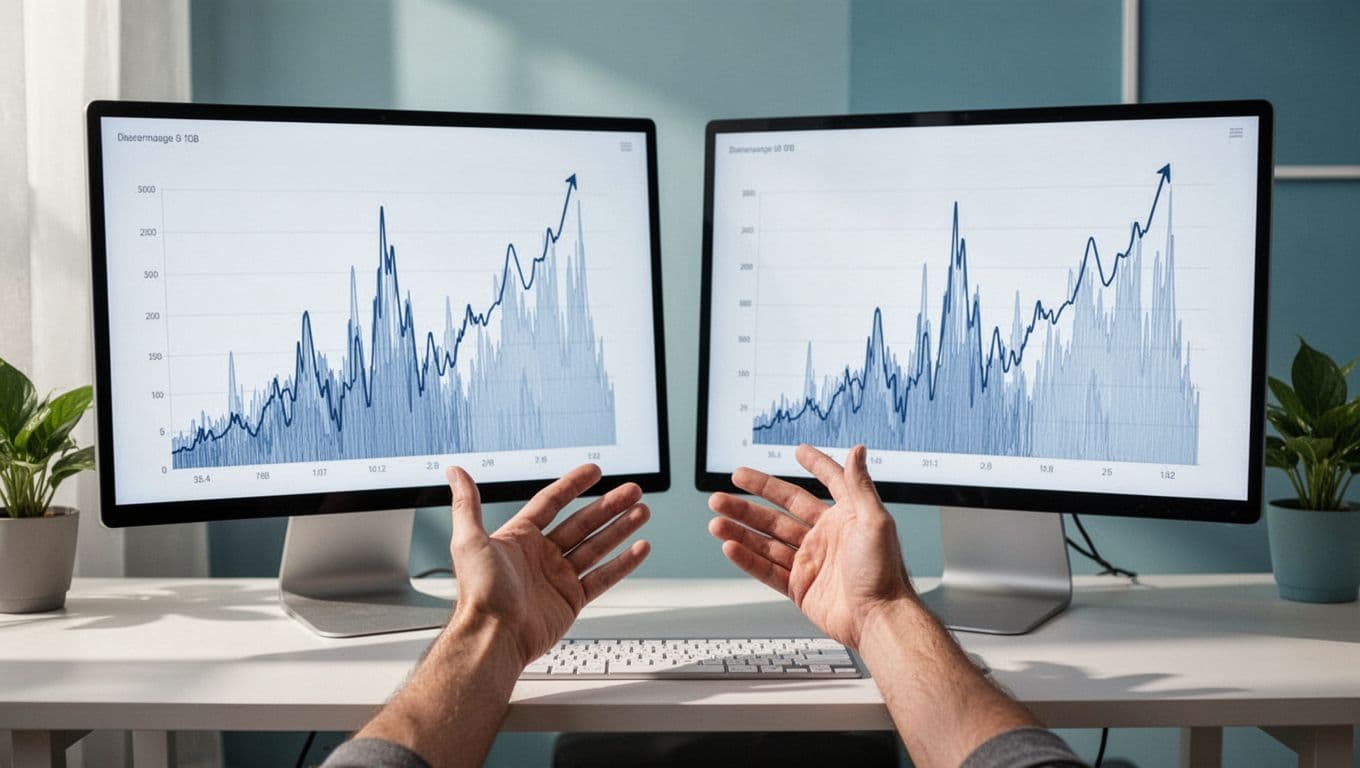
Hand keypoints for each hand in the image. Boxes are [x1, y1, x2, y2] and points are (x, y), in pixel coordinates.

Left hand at [447, 463, 649, 666]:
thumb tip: (455, 473)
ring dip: (620, 529)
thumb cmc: (478, 593)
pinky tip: (639, 549)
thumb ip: (467, 504)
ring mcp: (557, 578)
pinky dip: (622, 564)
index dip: (573, 485)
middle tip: (632, 491)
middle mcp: (540, 556)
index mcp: (520, 538)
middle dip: (608, 506)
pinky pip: (602, 577)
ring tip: (641, 512)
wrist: (492, 637)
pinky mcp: (571, 600)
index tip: (594, 471)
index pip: (552, 503)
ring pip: (596, 546)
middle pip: (582, 522)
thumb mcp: (469, 541)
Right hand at [708, 444, 913, 649]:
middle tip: (732, 480)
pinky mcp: (800, 587)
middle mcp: (825, 538)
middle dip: (755, 493)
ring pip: (767, 539)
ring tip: (717, 516)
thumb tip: (858, 450)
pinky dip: (747, 558)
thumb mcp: (875, 521)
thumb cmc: (884, 573)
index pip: (829, 483)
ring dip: (741, 526)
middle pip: (782, 510)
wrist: (878, 619)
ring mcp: (810, 562)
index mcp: (845, 518)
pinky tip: (729, 545)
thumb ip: (860, 485)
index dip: (816, 466)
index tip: (800, 451)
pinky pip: (766, 569)